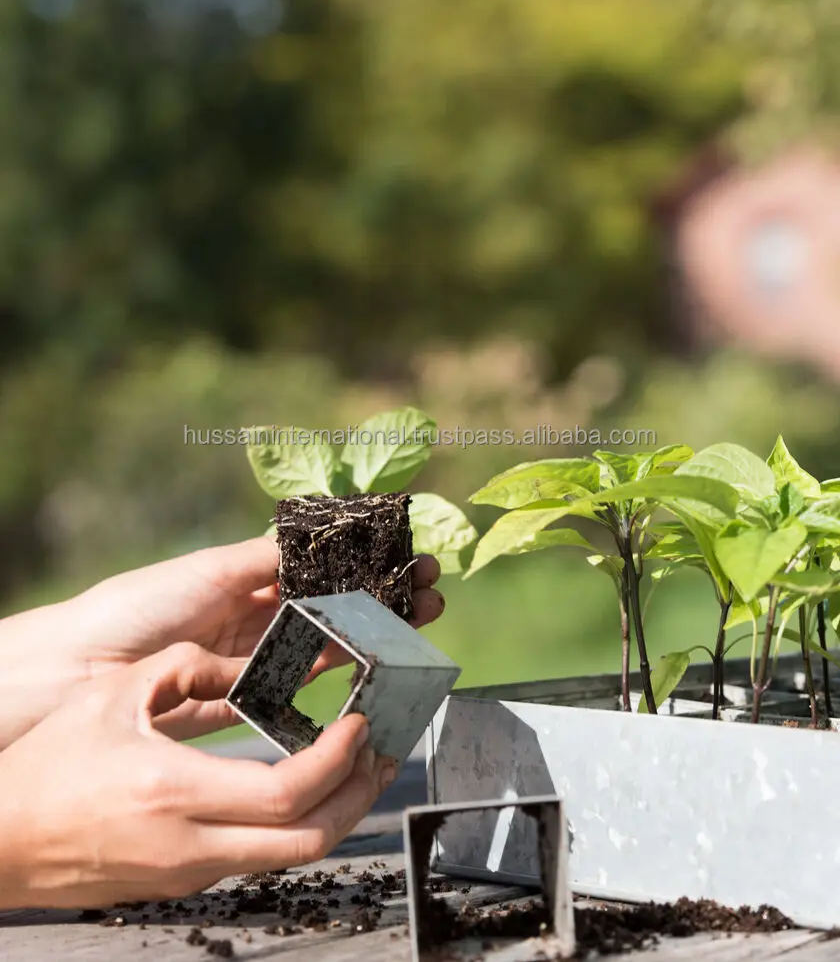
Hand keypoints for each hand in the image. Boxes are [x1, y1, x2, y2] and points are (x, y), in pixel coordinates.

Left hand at [0, 536, 443, 747]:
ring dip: (371, 630)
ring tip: (416, 620)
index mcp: (246, 575)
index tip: (405, 552)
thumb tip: (322, 529)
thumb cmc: (138, 608)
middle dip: (382, 595)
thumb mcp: (211, 570)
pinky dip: (335, 670)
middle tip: (430, 590)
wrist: (78, 671)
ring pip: (325, 640)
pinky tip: (366, 662)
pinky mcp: (243, 695)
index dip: (364, 559)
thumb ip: (269, 557)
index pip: (320, 564)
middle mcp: (254, 613)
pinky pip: (297, 682)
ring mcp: (252, 654)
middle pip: (332, 602)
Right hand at [0, 643, 395, 908]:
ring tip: (359, 767)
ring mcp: (189, 873)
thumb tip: (245, 662)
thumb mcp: (118, 695)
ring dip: (336, 810)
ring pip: (291, 856)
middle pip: (309, 839)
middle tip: (382, 751)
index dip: (338, 760)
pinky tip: (305, 786)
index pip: (288, 793)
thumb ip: (187, 666)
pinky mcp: (183, 882)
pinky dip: (296, 822)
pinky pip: (259, 856)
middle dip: (359, 794)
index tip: (360, 725)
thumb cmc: (50, 765)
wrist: (0, 841)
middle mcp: (190, 846)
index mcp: (174, 792)